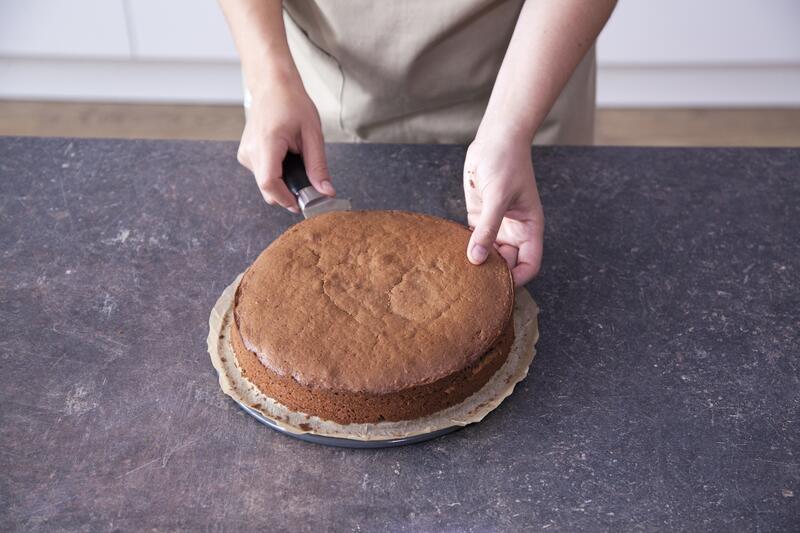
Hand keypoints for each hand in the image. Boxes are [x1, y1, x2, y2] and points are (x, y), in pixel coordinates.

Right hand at [237, 78, 333, 211]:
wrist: (272, 86)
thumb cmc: (292, 104)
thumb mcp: (312, 134)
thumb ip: (318, 166)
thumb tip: (326, 192)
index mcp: (267, 143)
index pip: (269, 183)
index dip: (286, 198)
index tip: (302, 204)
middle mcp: (251, 151)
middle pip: (267, 188)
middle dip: (288, 193)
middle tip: (309, 185)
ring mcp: (245, 153)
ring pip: (265, 184)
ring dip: (283, 182)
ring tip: (296, 160)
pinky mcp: (245, 155)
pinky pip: (262, 175)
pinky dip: (277, 174)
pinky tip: (285, 157)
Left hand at [463, 134, 543, 286]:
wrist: (495, 140)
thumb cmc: (506, 163)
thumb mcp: (498, 196)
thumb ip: (488, 228)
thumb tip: (477, 259)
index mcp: (529, 229)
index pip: (529, 265)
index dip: (518, 279)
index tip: (499, 286)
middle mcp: (514, 232)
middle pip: (507, 264)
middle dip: (493, 274)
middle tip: (472, 283)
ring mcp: (496, 226)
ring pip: (488, 254)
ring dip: (476, 262)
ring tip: (459, 272)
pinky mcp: (478, 218)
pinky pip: (473, 240)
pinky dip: (464, 248)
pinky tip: (451, 254)